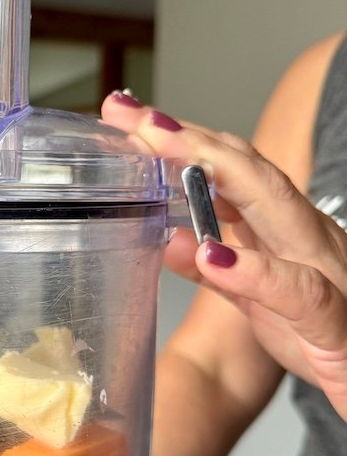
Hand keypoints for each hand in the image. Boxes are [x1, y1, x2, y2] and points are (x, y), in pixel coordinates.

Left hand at [101, 91, 346, 420]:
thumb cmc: (322, 340)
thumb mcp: (259, 305)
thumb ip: (218, 273)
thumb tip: (170, 239)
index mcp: (288, 233)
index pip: (233, 171)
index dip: (182, 138)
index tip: (128, 114)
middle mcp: (309, 240)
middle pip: (249, 172)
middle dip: (189, 137)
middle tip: (133, 115)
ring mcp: (329, 275)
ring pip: (279, 208)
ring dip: (219, 172)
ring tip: (164, 148)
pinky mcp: (334, 326)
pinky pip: (300, 293)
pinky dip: (256, 272)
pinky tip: (215, 257)